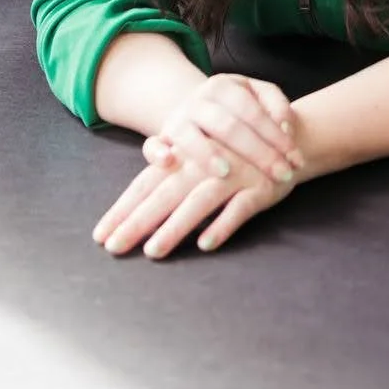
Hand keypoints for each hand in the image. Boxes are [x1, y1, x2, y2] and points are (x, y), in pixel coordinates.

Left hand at [92, 147, 294, 258]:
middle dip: (139, 221)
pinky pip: (240, 207)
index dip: (124, 209)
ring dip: (175, 226)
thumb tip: (137, 208)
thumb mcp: (203, 158)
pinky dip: (224, 224)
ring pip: (199, 201)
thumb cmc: (236, 152)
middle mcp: (205, 166)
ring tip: (153, 250)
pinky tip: (206, 243)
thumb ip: (173, 177)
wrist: (288, 137)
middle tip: (114, 247)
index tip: (100, 236)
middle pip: (166, 192)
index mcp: (186, 158)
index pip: (148, 184)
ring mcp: (233, 176)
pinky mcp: (260, 187)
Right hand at [138, 73, 302, 185]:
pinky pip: (152, 145)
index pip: (253, 111)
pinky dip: (157, 153)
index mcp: (225, 85)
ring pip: (189, 135)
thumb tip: (286, 126)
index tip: (296, 159)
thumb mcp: (257, 95)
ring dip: (207, 154)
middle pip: (228, 126)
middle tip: (281, 175)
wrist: (196, 108)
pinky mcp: (161, 138)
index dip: (277, 135)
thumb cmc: (236, 107)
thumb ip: (276, 104)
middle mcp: (198, 100)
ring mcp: (177, 119)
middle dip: (258, 153)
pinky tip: (169, 163)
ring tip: (226, 172)